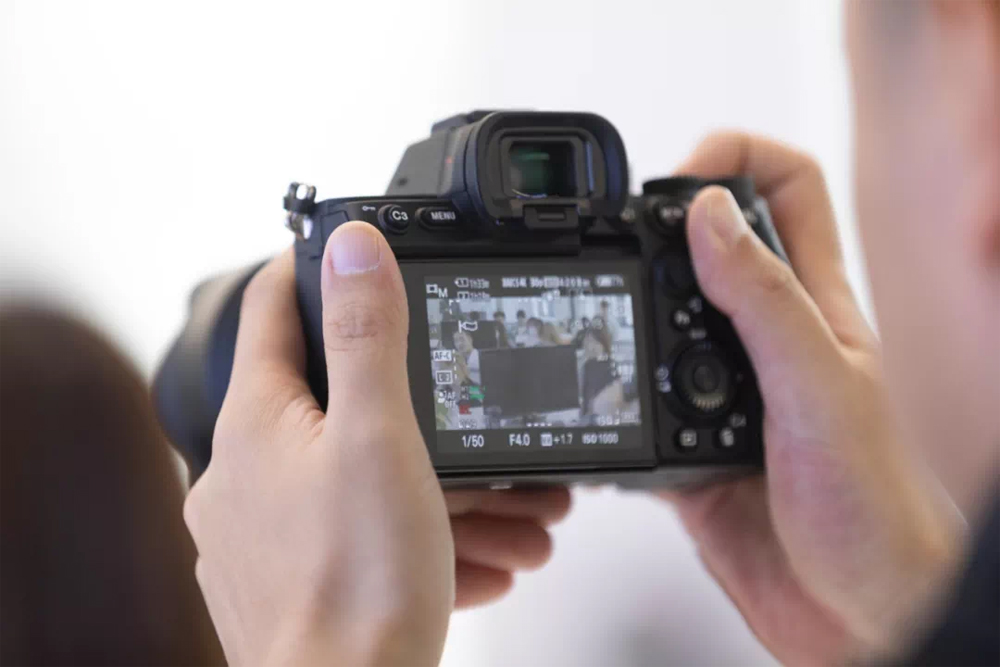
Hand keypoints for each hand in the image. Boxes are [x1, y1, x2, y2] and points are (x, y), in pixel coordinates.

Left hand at [183, 223, 569, 665]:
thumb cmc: (355, 586)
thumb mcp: (380, 437)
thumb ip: (367, 334)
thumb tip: (351, 247)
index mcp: (255, 422)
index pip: (273, 310)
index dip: (312, 269)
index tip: (343, 249)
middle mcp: (245, 471)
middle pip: (340, 406)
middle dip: (424, 411)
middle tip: (484, 426)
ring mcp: (264, 530)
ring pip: (363, 479)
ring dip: (441, 489)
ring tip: (517, 516)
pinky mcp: (288, 578)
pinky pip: (358, 534)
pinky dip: (415, 535)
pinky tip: (476, 557)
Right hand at [662, 133, 964, 663]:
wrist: (854, 615)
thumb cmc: (875, 508)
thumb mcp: (821, 388)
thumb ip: (763, 301)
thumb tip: (709, 216)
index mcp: (813, 306)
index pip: (785, 187)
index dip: (734, 159)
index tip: (681, 180)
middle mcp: (766, 339)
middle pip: (708, 242)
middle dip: (658, 231)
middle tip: (623, 248)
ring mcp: (722, 390)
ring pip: (659, 319)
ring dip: (628, 318)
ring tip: (612, 330)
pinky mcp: (686, 443)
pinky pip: (633, 401)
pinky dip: (611, 400)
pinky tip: (607, 409)